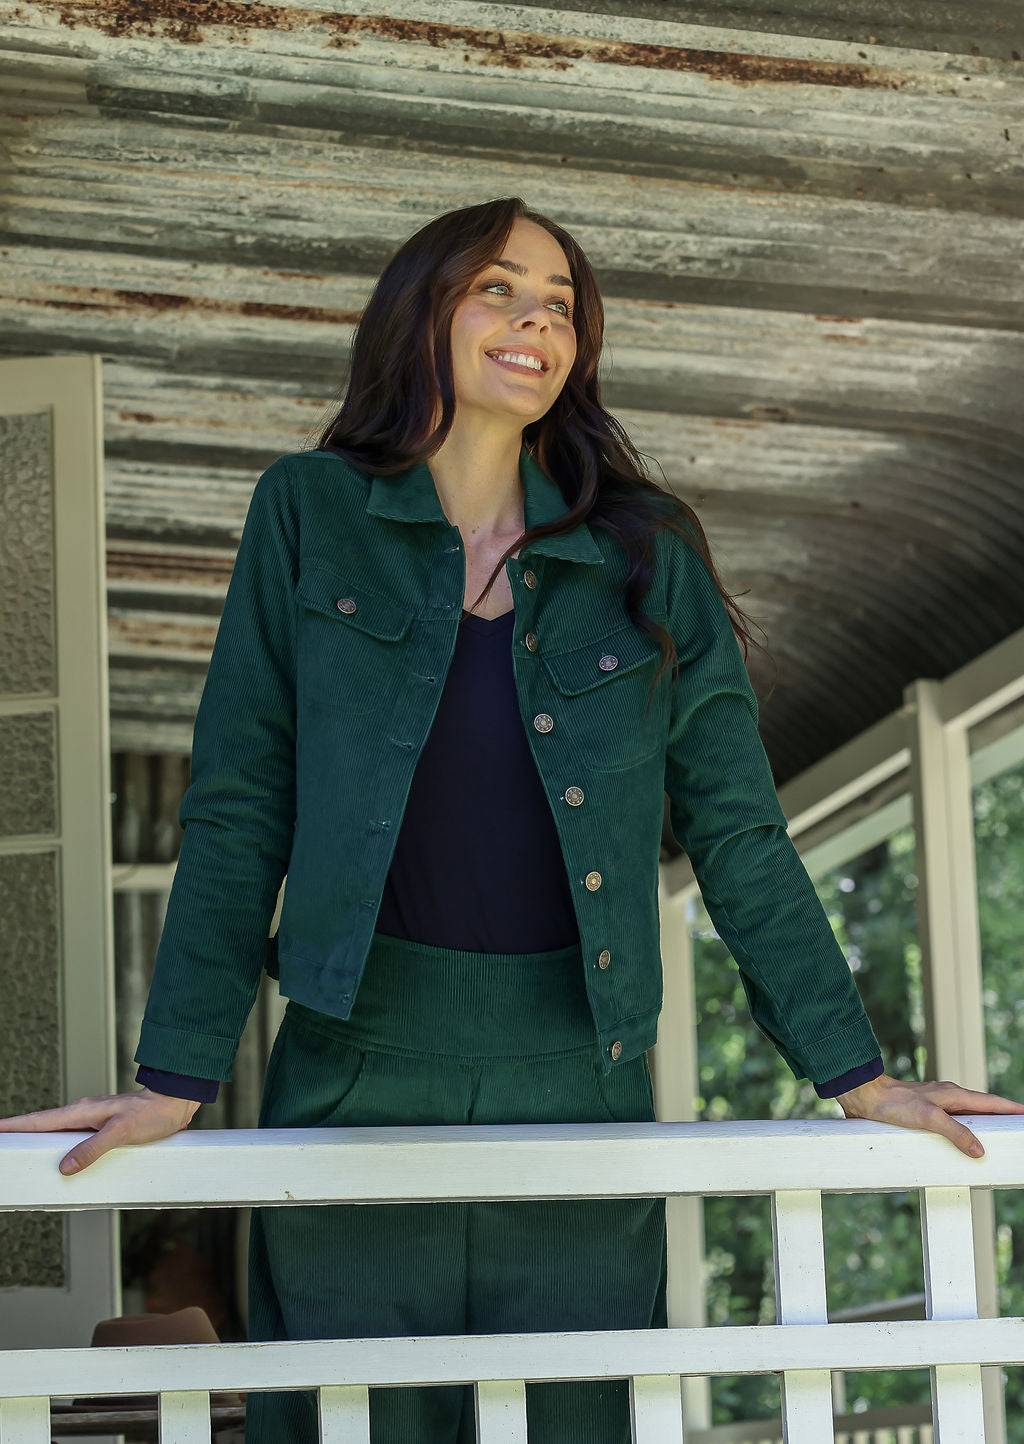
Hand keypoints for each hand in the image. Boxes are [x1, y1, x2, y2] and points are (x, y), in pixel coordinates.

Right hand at [0, 1090, 200, 1174]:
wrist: (176, 1102)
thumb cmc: (152, 1113)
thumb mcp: (121, 1131)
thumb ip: (93, 1148)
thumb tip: (65, 1166)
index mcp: (81, 1112)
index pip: (39, 1120)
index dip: (15, 1126)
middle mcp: (83, 1115)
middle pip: (43, 1128)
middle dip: (20, 1136)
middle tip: (3, 1147)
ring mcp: (92, 1123)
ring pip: (59, 1135)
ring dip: (41, 1144)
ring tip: (23, 1158)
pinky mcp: (103, 1131)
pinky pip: (76, 1142)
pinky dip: (63, 1150)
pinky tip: (62, 1163)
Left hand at [836, 1073, 1023, 1157]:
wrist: (865, 1096)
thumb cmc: (893, 1102)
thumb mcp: (928, 1118)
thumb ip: (955, 1132)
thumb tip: (979, 1150)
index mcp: (954, 1095)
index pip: (992, 1103)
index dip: (1011, 1109)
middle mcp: (948, 1098)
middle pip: (983, 1108)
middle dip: (1002, 1117)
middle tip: (1017, 1128)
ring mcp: (937, 1105)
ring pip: (968, 1115)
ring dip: (983, 1124)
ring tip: (996, 1137)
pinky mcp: (924, 1114)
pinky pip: (952, 1123)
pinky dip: (964, 1131)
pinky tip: (961, 1141)